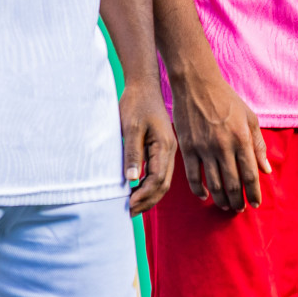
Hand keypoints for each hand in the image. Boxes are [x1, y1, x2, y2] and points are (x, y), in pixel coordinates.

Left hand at [120, 82, 176, 215]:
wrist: (144, 84)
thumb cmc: (136, 103)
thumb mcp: (130, 127)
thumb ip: (132, 153)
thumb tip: (131, 179)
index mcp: (164, 145)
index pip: (157, 179)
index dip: (143, 195)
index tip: (127, 204)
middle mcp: (170, 150)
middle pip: (163, 185)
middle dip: (147, 201)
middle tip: (129, 212)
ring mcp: (167, 149)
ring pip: (162, 181)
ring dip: (148, 195)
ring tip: (132, 206)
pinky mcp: (162, 148)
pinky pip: (159, 173)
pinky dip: (149, 185)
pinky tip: (137, 190)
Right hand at [169, 67, 270, 211]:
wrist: (196, 84)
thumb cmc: (226, 99)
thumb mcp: (249, 117)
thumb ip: (258, 145)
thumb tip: (266, 170)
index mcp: (242, 138)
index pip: (250, 175)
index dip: (254, 193)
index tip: (256, 204)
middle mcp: (224, 146)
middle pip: (233, 184)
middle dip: (238, 202)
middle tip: (240, 209)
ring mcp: (204, 148)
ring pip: (214, 185)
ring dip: (221, 200)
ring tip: (225, 206)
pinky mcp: (187, 148)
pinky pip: (193, 177)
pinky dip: (199, 190)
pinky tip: (205, 195)